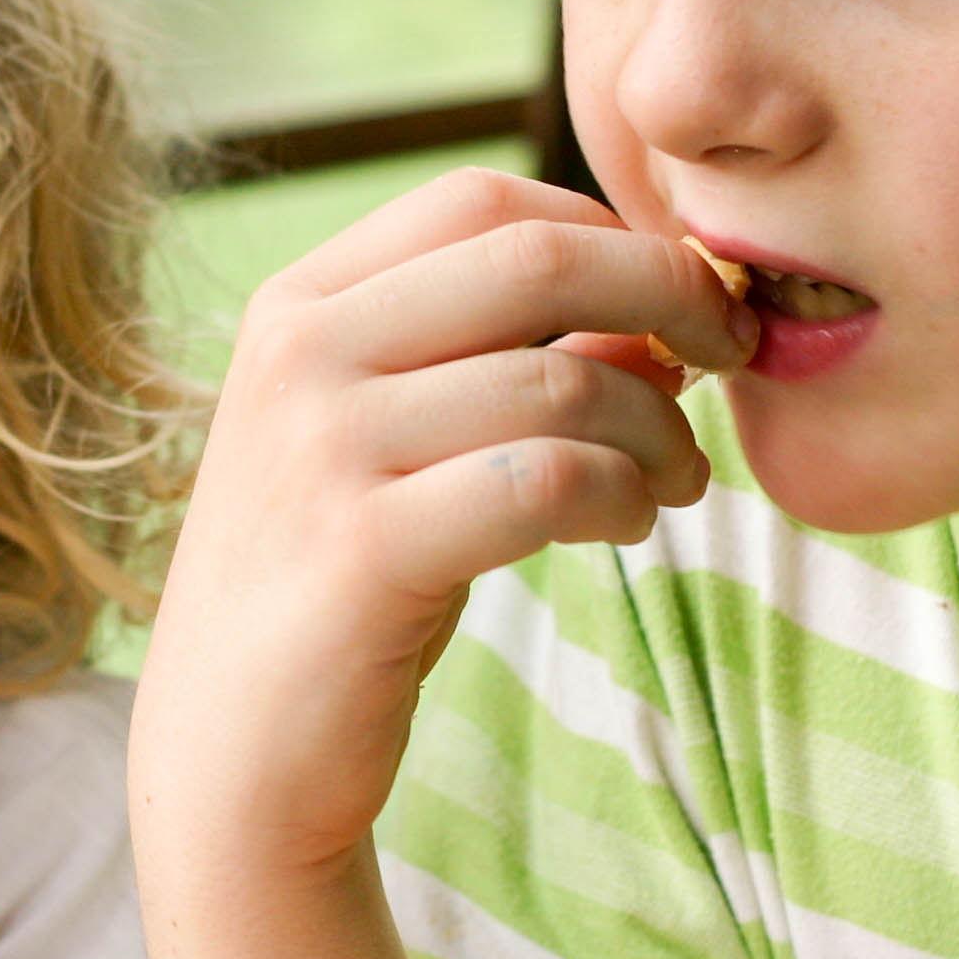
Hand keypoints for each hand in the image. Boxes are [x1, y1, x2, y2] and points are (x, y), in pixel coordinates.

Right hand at [135, 169, 752, 876]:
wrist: (229, 759)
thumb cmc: (339, 586)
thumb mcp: (399, 443)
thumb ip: (503, 359)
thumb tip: (665, 304)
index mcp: (298, 303)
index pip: (481, 199)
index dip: (608, 229)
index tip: (677, 296)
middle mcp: (299, 353)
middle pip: (535, 257)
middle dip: (670, 292)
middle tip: (729, 354)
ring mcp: (321, 449)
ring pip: (562, 379)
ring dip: (660, 427)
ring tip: (675, 481)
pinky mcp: (362, 552)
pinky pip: (549, 482)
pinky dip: (623, 495)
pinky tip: (631, 525)